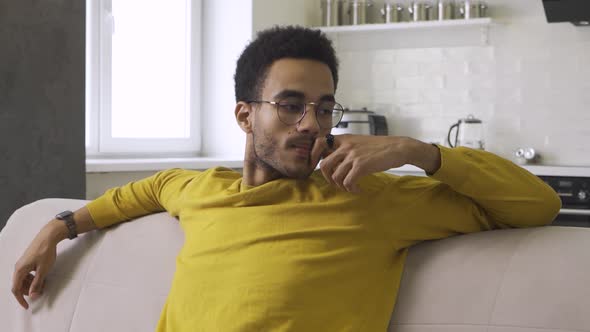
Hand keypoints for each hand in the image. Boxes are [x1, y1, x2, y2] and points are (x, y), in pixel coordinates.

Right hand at [12, 227, 57, 309]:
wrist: (48, 236)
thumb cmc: (45, 252)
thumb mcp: (43, 270)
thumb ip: (37, 283)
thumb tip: (33, 295)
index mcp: (20, 270)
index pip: (16, 289)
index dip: (21, 299)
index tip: (27, 306)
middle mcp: (18, 267)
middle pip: (19, 285)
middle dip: (28, 291)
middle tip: (40, 292)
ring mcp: (23, 263)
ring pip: (24, 279)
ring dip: (31, 284)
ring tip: (43, 285)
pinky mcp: (28, 260)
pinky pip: (27, 273)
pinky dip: (33, 278)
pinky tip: (42, 278)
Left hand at [310, 135, 440, 192]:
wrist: (398, 148)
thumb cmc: (380, 147)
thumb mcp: (359, 142)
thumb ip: (346, 148)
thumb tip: (333, 160)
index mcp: (344, 139)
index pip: (319, 143)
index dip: (313, 156)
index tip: (317, 166)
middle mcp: (346, 146)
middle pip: (323, 165)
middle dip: (328, 178)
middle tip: (337, 183)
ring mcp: (353, 156)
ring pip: (335, 177)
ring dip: (342, 186)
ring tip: (351, 187)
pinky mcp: (361, 166)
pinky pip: (348, 182)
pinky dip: (351, 189)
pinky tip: (358, 189)